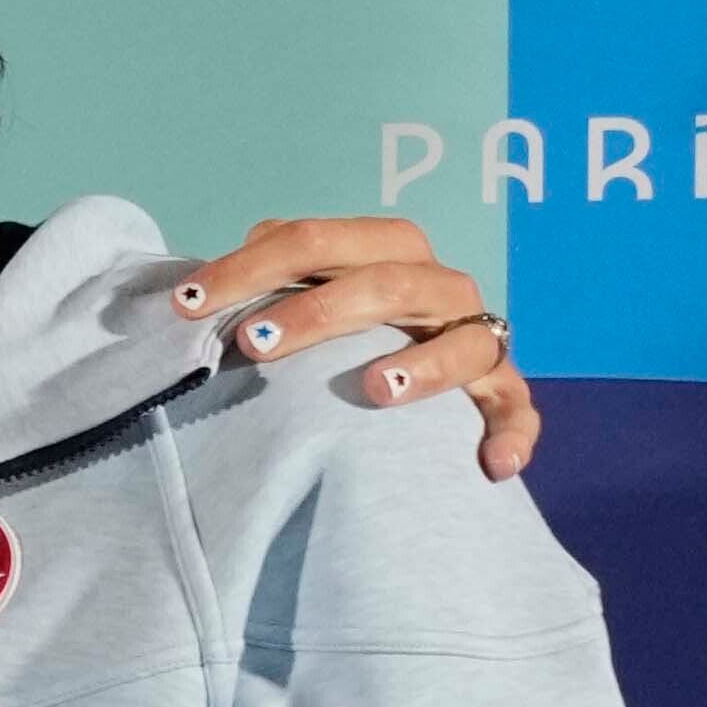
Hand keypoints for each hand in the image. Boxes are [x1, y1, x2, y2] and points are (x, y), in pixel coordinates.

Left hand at [174, 216, 538, 480]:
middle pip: (386, 281)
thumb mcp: (299, 295)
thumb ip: (260, 284)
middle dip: (316, 310)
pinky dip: (512, 434)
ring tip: (374, 389)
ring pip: (465, 341)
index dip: (248, 266)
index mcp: (384, 250)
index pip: (315, 240)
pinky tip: (491, 465)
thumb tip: (195, 289)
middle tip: (253, 344)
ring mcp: (475, 337)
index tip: (187, 302)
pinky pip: (519, 411)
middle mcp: (437, 286)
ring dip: (422, 364)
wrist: (409, 367)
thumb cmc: (337, 327)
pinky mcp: (501, 392)